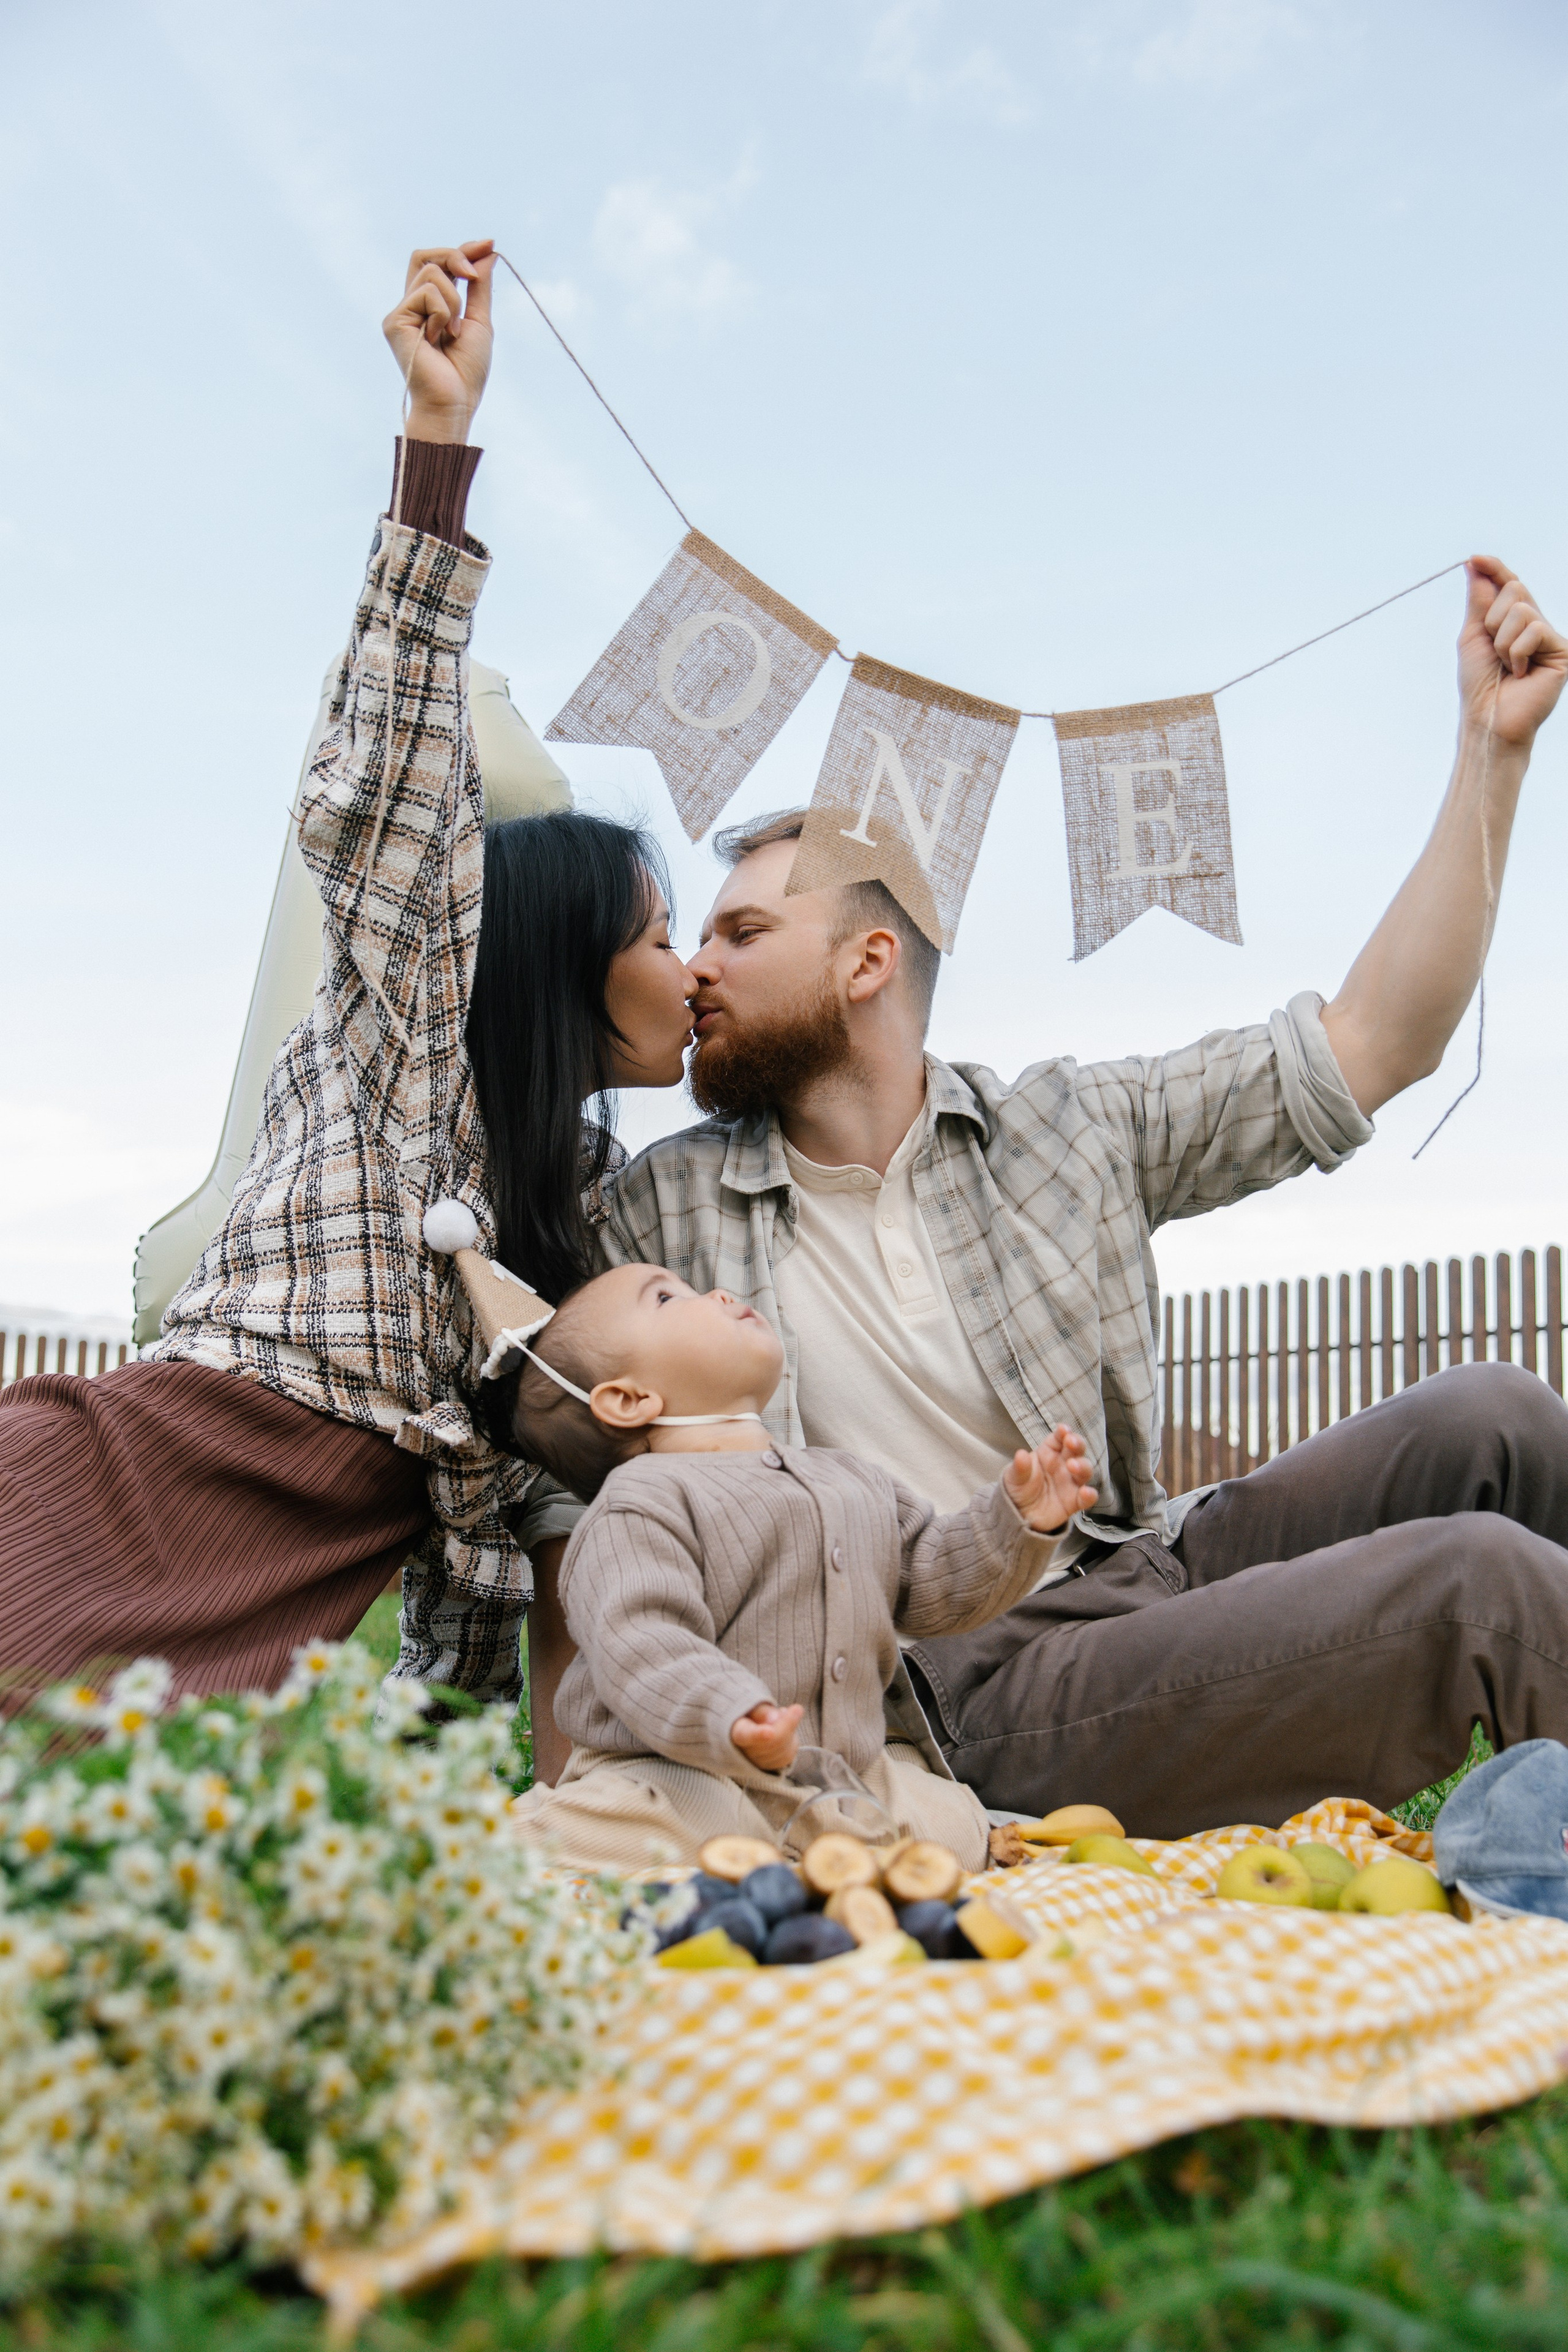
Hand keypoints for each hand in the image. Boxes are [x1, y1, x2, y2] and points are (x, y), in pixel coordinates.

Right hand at [382, 240, 495, 445]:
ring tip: (453, 333)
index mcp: (428, 307)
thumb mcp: (480, 322)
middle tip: (473, 278)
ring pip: (432, 273)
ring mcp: (401, 312)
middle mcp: (411, 306)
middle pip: (425, 256)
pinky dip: (443, 313)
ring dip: (454, 301)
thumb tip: (488, 253)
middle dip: (455, 256)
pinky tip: (438, 339)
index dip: (462, 250)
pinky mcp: (395, 321)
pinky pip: (427, 293)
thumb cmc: (465, 373)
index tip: (488, 244)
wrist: (454, 402)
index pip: (438, 263)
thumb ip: (479, 288)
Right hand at [731, 1701, 802, 1772]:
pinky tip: (787, 1729)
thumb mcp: (753, 1706)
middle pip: (772, 1741)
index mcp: (737, 1732)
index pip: (746, 1735)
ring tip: (784, 1715)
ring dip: (790, 1731)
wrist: (750, 1728)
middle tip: (797, 1708)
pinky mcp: (772, 1766)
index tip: (770, 1732)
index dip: (758, 1735)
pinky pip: (788, 1755)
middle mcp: (745, 1752)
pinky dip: (792, 1740)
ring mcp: (758, 1762)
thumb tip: (775, 1718)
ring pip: (782, 1749)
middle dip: (788, 1724)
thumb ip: (763, 1711)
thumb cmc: (750, 1715)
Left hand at [1003, 1424, 1097, 1531]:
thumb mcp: (1014, 1476)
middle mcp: (1063, 1464)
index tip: (1063, 1429)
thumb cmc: (1018, 1488)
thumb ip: (1020, 1467)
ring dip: (1082, 1466)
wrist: (1017, 1514)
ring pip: (1085, 1470)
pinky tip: (1086, 1493)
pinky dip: (1089, 1495)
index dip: (1064, 1432)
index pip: (1059, 1438)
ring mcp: (1070, 1482)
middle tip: (1071, 1442)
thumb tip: (1021, 1455)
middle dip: (1078, 1443)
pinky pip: (1086, 1498)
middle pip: (1077, 1450)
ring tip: (1073, 1466)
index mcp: (1049, 1452)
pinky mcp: (1074, 1501)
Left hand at [1459, 558, 1566, 751]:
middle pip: (1514, 588)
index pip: (1508, 584)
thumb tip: (1475, 565)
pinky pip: (1534, 629)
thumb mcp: (1474, 636)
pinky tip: (1520, 673)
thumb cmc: (1479, 684)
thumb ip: (1479, 601)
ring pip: (1523, 608)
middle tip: (1493, 650)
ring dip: (1502, 640)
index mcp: (1513, 621)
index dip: (1494, 569)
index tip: (1474, 559)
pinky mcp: (1562, 650)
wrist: (1488, 718)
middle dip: (1492, 618)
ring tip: (1507, 666)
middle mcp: (1534, 624)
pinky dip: (1517, 652)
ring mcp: (1549, 636)